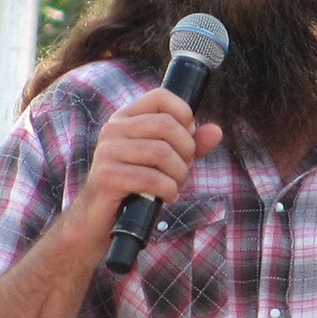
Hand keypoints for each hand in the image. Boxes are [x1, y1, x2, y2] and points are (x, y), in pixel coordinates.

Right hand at [73, 88, 222, 239]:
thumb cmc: (136, 186)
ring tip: (175, 186)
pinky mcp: (107, 176)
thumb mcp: (166, 161)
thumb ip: (191, 144)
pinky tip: (167, 197)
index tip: (188, 137)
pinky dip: (168, 190)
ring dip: (179, 174)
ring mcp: (107, 152)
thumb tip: (216, 130)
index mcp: (126, 118)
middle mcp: (113, 129)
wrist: (100, 221)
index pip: (161, 97)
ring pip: (162, 152)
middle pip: (166, 125)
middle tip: (184, 170)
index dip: (184, 114)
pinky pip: (151, 178)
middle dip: (186, 150)